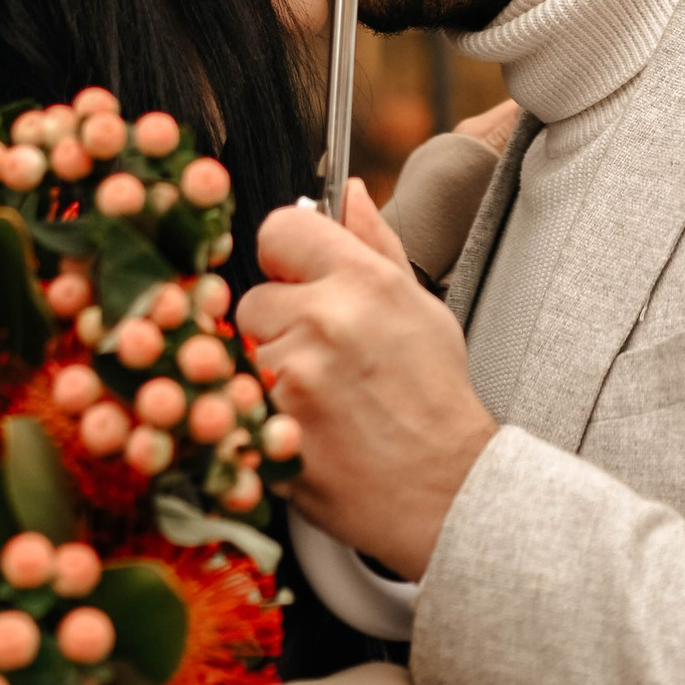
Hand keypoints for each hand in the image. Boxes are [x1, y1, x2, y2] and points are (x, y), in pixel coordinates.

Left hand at [239, 182, 497, 581]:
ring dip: (267, 376)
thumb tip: (348, 192)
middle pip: (252, 298)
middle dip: (277, 327)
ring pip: (243, 354)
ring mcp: (294, 378)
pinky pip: (239, 404)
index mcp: (365, 281)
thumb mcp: (419, 308)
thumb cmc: (433, 400)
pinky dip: (261, 418)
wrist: (445, 491)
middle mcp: (326, 320)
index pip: (280, 229)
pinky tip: (305, 430)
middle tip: (320, 361)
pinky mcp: (271, 429)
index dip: (285, 258)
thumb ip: (376, 244)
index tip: (297, 281)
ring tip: (317, 401)